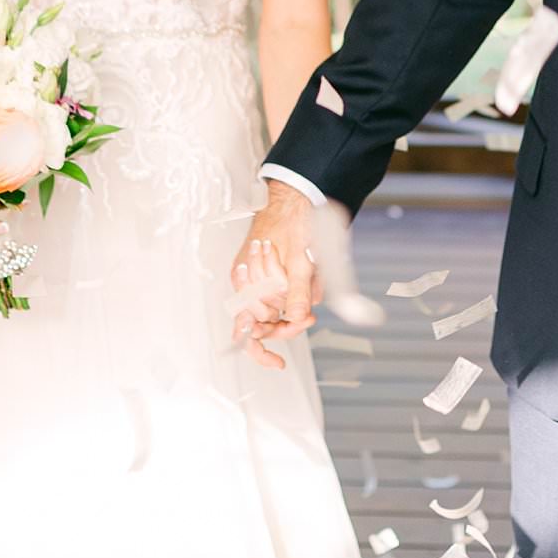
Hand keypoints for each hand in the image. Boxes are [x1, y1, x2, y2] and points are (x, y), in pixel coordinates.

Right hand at [230, 180, 318, 370]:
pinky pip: (277, 291)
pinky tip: (308, 279)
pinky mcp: (266, 270)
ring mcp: (255, 276)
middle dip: (286, 323)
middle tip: (308, 318)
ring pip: (273, 306)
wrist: (293, 194)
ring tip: (312, 285)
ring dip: (294, 303)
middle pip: (262, 322)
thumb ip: (297, 292)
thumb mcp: (300, 260)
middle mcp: (246, 282)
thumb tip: (297, 318)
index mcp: (246, 282)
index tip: (278, 363)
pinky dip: (294, 291)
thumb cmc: (292, 221)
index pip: (246, 330)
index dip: (264, 348)